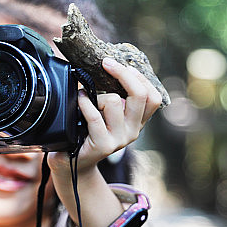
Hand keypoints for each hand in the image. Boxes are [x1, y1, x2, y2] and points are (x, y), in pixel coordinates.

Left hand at [49, 57, 162, 174]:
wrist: (73, 162)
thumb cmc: (86, 131)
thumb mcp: (107, 114)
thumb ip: (115, 97)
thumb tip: (111, 65)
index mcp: (137, 122)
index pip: (153, 98)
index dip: (140, 78)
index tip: (123, 65)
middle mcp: (133, 131)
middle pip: (140, 95)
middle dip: (123, 74)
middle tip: (107, 63)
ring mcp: (119, 139)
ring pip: (113, 102)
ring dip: (97, 95)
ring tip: (86, 98)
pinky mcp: (103, 145)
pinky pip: (94, 116)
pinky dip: (85, 103)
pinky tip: (79, 99)